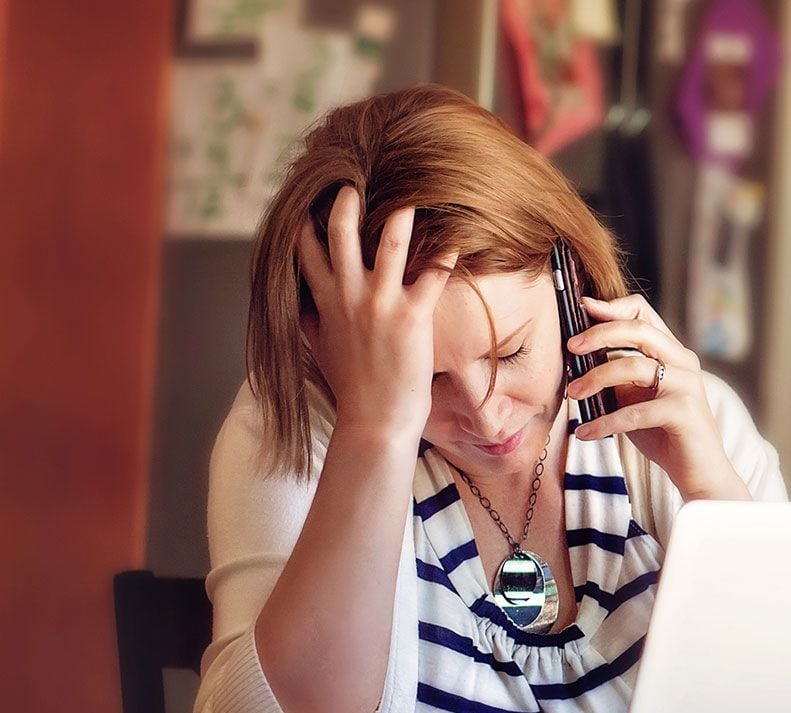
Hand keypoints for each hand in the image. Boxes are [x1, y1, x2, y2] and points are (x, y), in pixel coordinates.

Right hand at [296, 187, 456, 438]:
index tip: (315, 200)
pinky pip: (432, 275)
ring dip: (400, 217)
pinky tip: (457, 237)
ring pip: (389, 245)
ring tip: (412, 195)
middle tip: (356, 182)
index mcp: (326, 302)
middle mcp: (349, 295)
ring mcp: (380, 303)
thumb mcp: (321, 348)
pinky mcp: (412, 316)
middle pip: (342, 234)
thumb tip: (301, 304)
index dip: (309, 222)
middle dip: (347, 203)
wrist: (374, 420)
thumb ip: (312, 319)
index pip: (307, 251)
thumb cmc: (352, 388)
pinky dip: (445, 254)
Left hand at [563, 293, 749, 500]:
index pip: (644, 314)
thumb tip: (579, 358)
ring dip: (595, 379)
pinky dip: (604, 422)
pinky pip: (634, 412)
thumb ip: (619, 376)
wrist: (699, 473)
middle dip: (600, 334)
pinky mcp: (683, 412)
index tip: (583, 308)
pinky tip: (585, 432)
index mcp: (673, 353)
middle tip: (571, 347)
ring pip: (633, 366)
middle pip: (638, 330)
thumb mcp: (636, 398)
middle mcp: (684, 362)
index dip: (613, 307)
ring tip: (573, 394)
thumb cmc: (664, 434)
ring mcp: (687, 385)